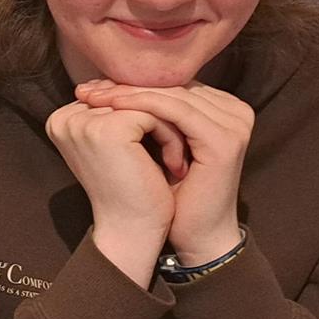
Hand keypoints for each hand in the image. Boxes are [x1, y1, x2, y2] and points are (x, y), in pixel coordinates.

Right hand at [46, 94, 187, 286]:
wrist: (131, 231)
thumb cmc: (130, 192)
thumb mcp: (118, 145)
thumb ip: (117, 111)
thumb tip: (142, 82)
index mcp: (61, 118)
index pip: (115, 94)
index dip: (146, 114)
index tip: (159, 147)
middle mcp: (65, 117)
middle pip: (130, 96)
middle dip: (160, 120)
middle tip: (180, 148)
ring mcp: (84, 122)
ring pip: (145, 103)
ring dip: (170, 128)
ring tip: (179, 158)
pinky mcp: (109, 129)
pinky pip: (155, 114)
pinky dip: (172, 138)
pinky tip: (175, 166)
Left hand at [77, 80, 252, 265]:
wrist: (195, 235)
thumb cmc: (172, 195)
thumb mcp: (158, 146)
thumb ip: (150, 115)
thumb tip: (105, 86)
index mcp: (223, 108)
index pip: (171, 84)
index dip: (129, 83)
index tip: (90, 87)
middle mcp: (234, 110)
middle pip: (171, 86)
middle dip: (124, 85)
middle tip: (85, 89)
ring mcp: (234, 122)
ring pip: (172, 94)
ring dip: (128, 93)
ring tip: (92, 97)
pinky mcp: (224, 138)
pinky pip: (176, 111)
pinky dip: (142, 105)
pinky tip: (113, 106)